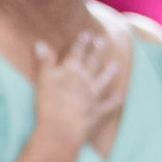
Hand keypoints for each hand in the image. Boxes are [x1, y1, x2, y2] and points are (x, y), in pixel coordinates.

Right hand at [31, 30, 122, 148]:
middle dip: (97, 51)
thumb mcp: (43, 80)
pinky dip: (115, 100)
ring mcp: (93, 96)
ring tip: (115, 64)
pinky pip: (109, 104)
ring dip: (109, 72)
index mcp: (71, 71)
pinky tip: (121, 95)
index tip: (88, 33)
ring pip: (103, 80)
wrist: (61, 127)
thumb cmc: (48, 103)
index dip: (82, 42)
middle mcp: (85, 80)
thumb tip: (40, 43)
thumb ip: (44, 61)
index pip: (77, 53)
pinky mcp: (97, 111)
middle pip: (92, 62)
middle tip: (102, 40)